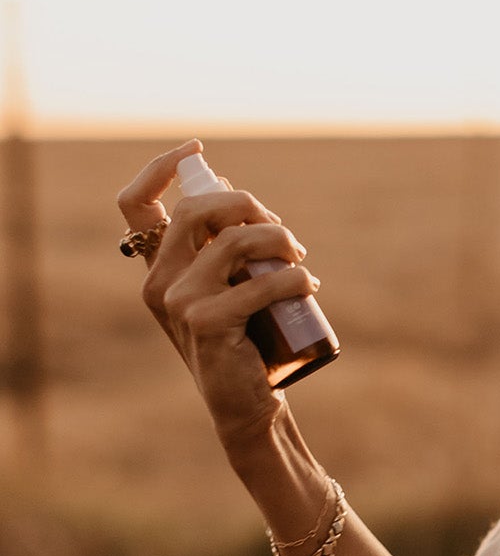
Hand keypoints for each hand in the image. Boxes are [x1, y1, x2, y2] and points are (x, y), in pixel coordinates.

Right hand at [116, 139, 320, 452]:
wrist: (246, 406)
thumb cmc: (243, 343)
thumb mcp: (225, 287)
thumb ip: (220, 247)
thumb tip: (230, 186)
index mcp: (158, 270)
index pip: (134, 205)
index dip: (160, 168)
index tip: (197, 150)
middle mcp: (159, 283)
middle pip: (194, 208)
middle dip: (245, 203)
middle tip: (278, 229)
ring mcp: (180, 302)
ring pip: (236, 239)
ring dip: (279, 239)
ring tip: (300, 258)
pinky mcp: (210, 322)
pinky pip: (263, 282)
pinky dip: (295, 278)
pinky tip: (309, 287)